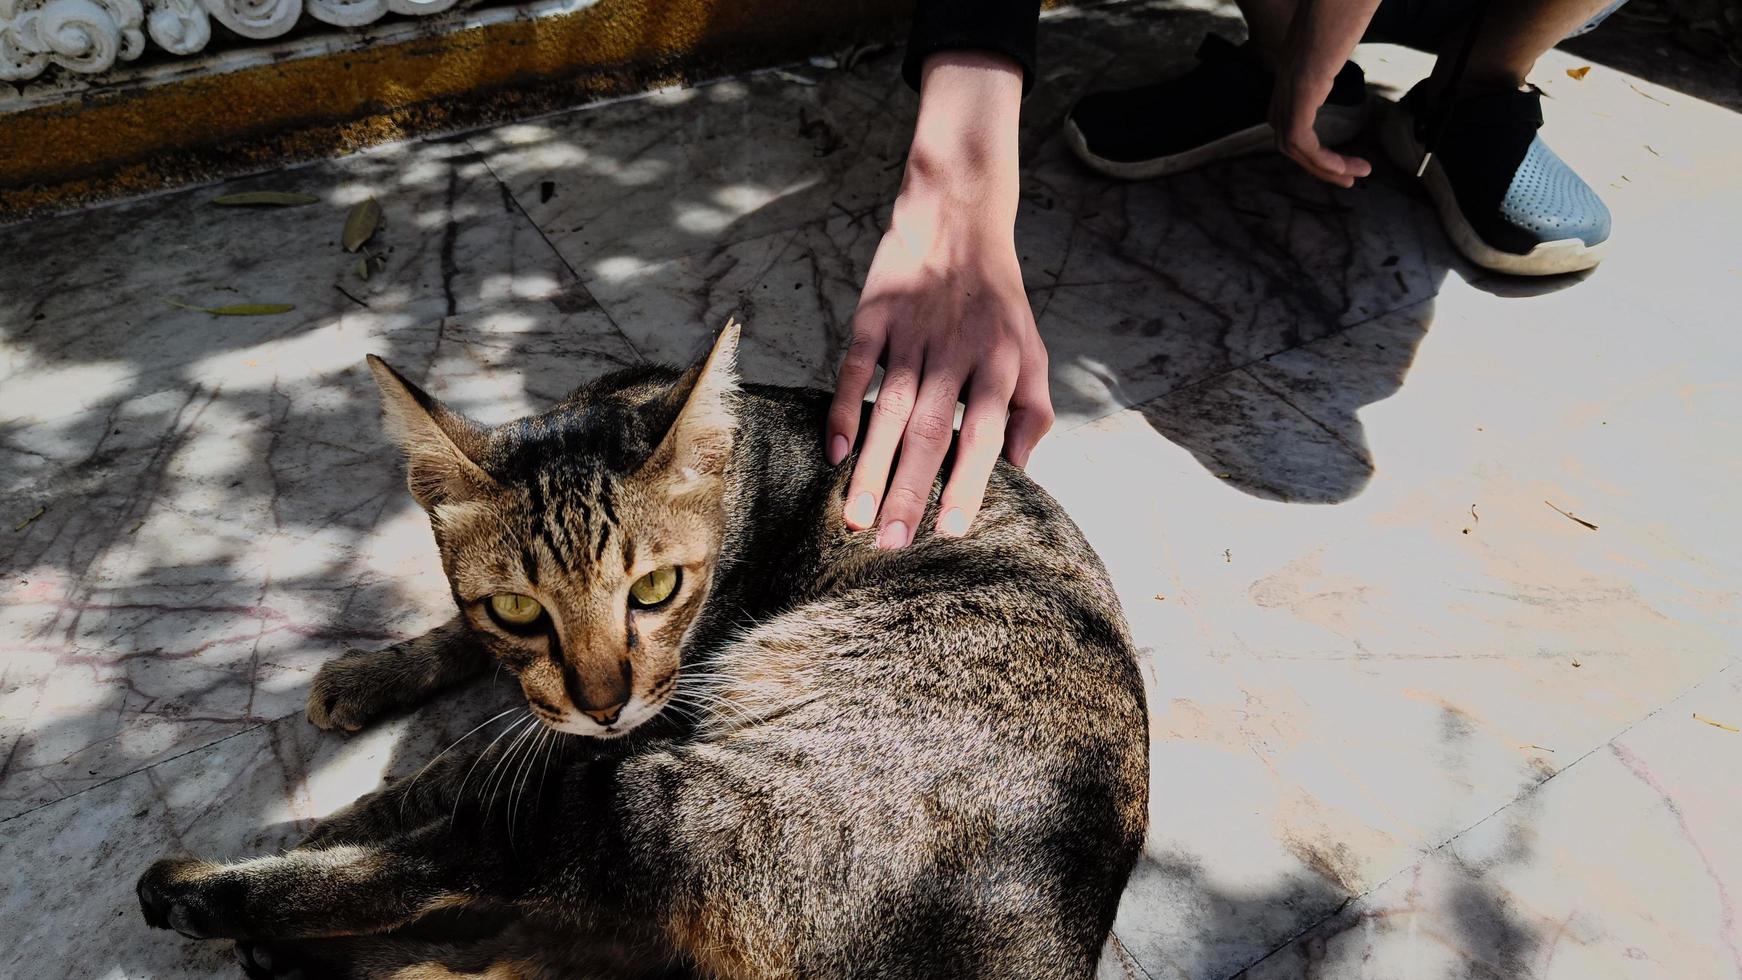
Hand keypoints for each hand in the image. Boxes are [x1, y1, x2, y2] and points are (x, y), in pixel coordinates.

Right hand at [826, 52, 1052, 548]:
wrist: (958, 216)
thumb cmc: (999, 299)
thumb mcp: (1033, 349)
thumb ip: (1032, 410)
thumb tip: (1023, 471)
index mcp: (1001, 365)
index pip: (983, 436)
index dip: (966, 484)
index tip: (948, 532)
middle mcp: (956, 354)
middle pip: (930, 433)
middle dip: (909, 492)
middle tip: (888, 545)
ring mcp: (912, 335)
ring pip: (889, 411)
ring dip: (872, 467)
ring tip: (855, 517)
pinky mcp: (875, 316)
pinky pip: (855, 370)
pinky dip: (842, 409)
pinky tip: (835, 452)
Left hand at [1269, 0, 1378, 186]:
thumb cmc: (1345, 6)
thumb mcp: (1337, 36)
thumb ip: (1333, 53)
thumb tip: (1348, 55)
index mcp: (1291, 72)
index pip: (1287, 122)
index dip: (1309, 148)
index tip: (1339, 158)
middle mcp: (1285, 80)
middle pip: (1286, 140)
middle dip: (1315, 165)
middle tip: (1348, 177)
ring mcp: (1290, 84)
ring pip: (1292, 146)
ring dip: (1323, 168)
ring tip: (1355, 176)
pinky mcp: (1302, 88)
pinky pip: (1300, 139)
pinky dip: (1321, 159)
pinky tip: (1346, 166)